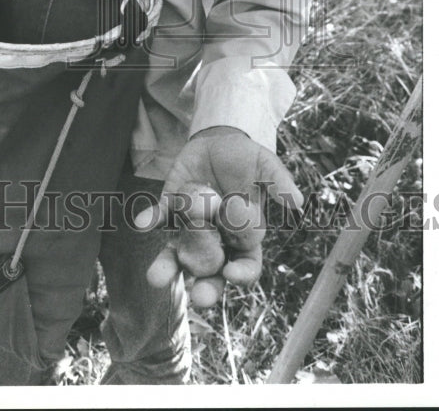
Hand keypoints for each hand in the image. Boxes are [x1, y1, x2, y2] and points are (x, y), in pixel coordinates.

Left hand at [136, 127, 301, 307]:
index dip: (242, 272)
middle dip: (205, 286)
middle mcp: (216, 238)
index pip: (246, 263)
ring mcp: (190, 226)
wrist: (219, 139)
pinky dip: (150, 220)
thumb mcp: (265, 165)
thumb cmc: (248, 158)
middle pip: (211, 270)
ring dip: (167, 266)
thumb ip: (278, 183)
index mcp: (244, 236)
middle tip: (199, 298)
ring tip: (157, 277)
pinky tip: (142, 222)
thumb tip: (296, 201)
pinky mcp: (171, 207)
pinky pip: (160, 217)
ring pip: (179, 253)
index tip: (233, 273)